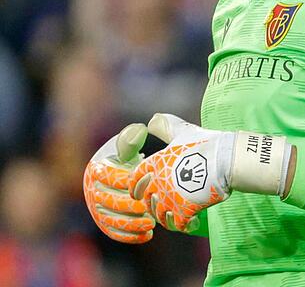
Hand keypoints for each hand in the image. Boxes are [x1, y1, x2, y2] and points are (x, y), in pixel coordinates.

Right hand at [83, 123, 154, 243]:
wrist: (130, 172)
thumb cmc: (133, 155)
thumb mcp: (131, 144)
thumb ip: (133, 138)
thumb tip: (139, 130)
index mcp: (96, 169)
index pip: (107, 177)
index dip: (126, 181)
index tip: (147, 182)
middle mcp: (91, 190)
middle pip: (109, 202)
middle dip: (131, 206)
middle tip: (150, 208)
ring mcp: (96, 208)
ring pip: (110, 220)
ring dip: (131, 224)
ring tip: (152, 222)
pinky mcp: (104, 222)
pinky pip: (113, 232)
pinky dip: (129, 236)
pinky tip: (148, 235)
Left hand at [129, 114, 233, 232]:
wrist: (227, 159)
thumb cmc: (206, 144)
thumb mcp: (182, 131)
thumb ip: (165, 126)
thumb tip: (152, 120)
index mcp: (154, 163)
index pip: (135, 179)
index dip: (135, 187)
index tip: (138, 193)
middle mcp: (158, 182)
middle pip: (148, 200)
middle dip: (154, 204)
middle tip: (164, 205)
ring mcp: (170, 198)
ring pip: (161, 215)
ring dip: (168, 216)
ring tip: (177, 215)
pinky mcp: (184, 210)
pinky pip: (179, 224)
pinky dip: (184, 225)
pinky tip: (192, 222)